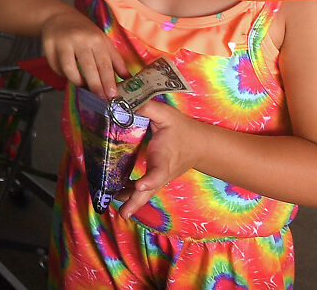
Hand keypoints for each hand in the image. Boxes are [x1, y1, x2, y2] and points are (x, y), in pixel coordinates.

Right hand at [40, 11, 129, 99]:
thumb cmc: (85, 32)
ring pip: (69, 69)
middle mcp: (79, 40)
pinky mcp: (48, 46)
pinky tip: (69, 72)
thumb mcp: (103, 41)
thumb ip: (115, 60)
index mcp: (96, 39)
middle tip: (101, 98)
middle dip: (95, 86)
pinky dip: (63, 74)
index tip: (112, 96)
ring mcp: (62, 42)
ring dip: (77, 81)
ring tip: (82, 84)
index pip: (104, 64)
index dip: (108, 82)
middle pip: (88, 68)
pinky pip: (57, 68)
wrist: (59, 16)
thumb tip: (128, 79)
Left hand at [117, 102, 204, 218]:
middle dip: (137, 201)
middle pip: (150, 190)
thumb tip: (121, 103)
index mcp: (165, 157)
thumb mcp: (165, 114)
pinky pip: (143, 190)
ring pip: (146, 194)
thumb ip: (146, 108)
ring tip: (120, 212)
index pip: (159, 172)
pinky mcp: (157, 179)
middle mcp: (163, 172)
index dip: (150, 180)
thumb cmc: (181, 129)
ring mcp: (160, 178)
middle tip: (124, 213)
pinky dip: (131, 194)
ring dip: (132, 202)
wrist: (199, 146)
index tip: (141, 185)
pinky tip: (117, 196)